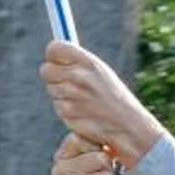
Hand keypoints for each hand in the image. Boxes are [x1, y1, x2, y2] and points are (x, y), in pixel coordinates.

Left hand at [39, 39, 163, 163]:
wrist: (128, 125)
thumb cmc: (114, 98)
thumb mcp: (101, 73)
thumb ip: (79, 63)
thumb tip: (54, 54)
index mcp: (88, 61)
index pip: (54, 49)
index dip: (53, 56)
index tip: (58, 62)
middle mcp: (79, 75)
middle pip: (46, 70)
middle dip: (54, 77)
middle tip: (69, 85)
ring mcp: (72, 93)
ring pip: (52, 88)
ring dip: (62, 95)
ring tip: (83, 101)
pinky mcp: (68, 111)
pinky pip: (57, 105)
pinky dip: (66, 110)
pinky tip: (83, 112)